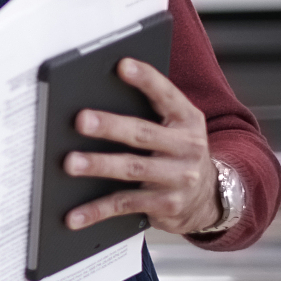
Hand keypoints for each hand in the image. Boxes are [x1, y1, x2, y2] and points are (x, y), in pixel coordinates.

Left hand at [64, 57, 220, 235]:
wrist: (209, 198)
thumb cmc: (178, 154)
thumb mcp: (176, 127)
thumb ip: (151, 111)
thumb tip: (98, 96)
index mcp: (187, 120)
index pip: (166, 94)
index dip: (146, 79)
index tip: (122, 65)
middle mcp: (186, 147)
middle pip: (142, 133)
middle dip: (110, 126)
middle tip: (81, 120)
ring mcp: (178, 178)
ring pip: (132, 169)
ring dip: (99, 165)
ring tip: (70, 163)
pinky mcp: (166, 204)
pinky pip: (125, 205)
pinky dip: (97, 210)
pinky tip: (75, 214)